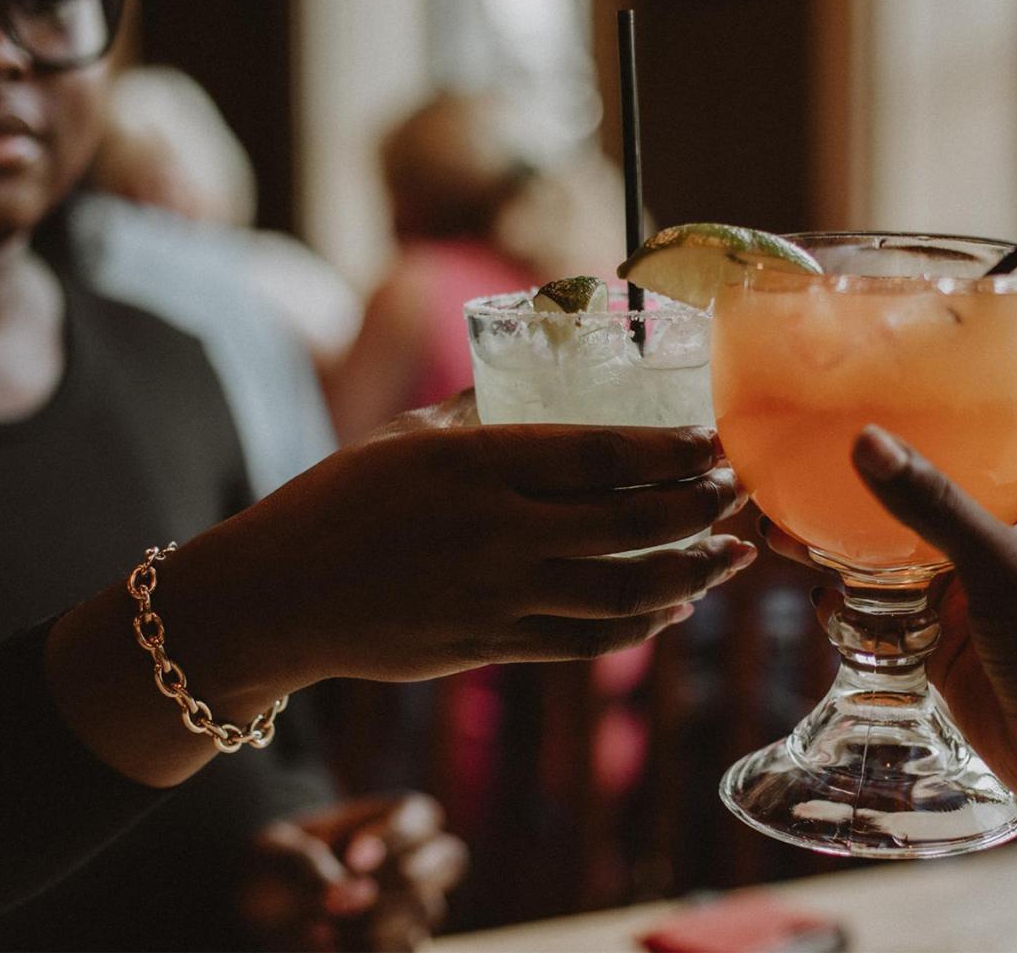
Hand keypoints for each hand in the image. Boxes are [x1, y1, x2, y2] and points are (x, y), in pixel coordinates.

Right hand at [161, 389, 756, 693]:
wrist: (277, 598)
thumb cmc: (338, 501)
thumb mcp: (405, 436)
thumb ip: (479, 409)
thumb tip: (536, 369)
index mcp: (477, 464)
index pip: (603, 455)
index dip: (674, 452)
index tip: (716, 444)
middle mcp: (497, 532)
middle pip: (632, 524)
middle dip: (702, 509)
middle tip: (740, 494)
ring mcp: (498, 597)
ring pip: (624, 593)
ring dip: (692, 574)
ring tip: (733, 556)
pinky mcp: (492, 647)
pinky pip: (589, 641)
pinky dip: (642, 625)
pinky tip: (674, 606)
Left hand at [240, 793, 467, 951]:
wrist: (257, 912)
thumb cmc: (273, 867)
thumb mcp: (275, 853)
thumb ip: (309, 865)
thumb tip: (351, 898)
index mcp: (392, 819)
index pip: (423, 816)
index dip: (396, 836)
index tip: (352, 858)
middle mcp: (414, 859)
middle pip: (451, 859)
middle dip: (402, 878)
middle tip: (349, 895)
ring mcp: (413, 906)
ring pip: (431, 910)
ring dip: (375, 921)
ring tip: (321, 928)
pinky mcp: (400, 944)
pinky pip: (409, 949)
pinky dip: (369, 950)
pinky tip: (327, 946)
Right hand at [764, 414, 1016, 839]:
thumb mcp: (1003, 565)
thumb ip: (934, 506)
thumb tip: (866, 441)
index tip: (961, 352)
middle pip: (960, 477)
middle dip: (904, 456)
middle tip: (837, 423)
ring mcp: (982, 590)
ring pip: (912, 543)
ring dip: (860, 527)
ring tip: (790, 501)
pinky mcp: (951, 639)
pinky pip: (892, 604)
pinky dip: (853, 591)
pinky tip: (808, 578)